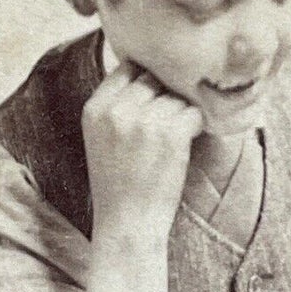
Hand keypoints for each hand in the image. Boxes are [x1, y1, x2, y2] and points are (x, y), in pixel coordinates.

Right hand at [83, 62, 203, 248]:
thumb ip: (115, 105)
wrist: (127, 223)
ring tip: (171, 141)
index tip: (153, 97)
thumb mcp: (101, 138)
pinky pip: (194, 113)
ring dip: (180, 114)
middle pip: (153, 79)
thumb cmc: (118, 184)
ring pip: (176, 97)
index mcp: (94, 108)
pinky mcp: (171, 133)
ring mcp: (144, 120)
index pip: (126, 67)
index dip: (144, 79)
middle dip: (164, 97)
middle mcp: (116, 109)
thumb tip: (148, 71)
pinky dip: (195, 127)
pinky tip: (184, 145)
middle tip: (166, 123)